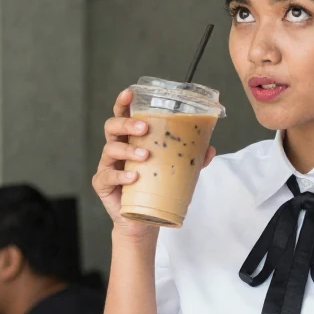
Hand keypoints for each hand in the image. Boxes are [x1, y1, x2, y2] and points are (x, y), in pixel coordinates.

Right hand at [91, 89, 216, 238]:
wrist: (143, 220)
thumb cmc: (154, 188)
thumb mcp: (174, 170)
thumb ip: (190, 158)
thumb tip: (210, 148)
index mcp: (131, 139)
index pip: (123, 115)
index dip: (123, 102)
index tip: (130, 93)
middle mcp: (116, 149)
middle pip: (112, 126)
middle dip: (127, 122)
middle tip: (145, 127)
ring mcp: (108, 166)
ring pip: (110, 149)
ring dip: (128, 149)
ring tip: (145, 156)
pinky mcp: (102, 184)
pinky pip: (107, 176)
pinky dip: (121, 176)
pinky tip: (134, 177)